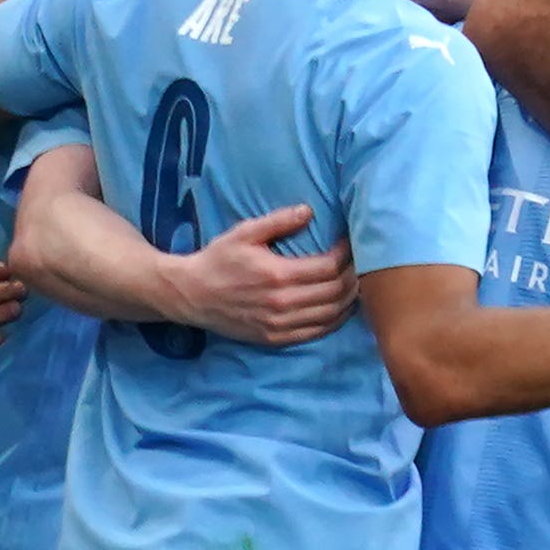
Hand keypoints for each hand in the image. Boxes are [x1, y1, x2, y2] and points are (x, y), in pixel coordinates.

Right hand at [160, 204, 359, 345]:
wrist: (190, 295)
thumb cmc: (218, 259)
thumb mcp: (245, 233)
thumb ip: (279, 221)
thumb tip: (309, 211)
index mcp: (278, 274)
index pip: (329, 267)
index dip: (346, 255)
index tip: (350, 243)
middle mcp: (282, 303)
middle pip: (336, 292)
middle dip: (354, 275)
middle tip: (359, 262)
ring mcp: (280, 324)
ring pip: (331, 315)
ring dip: (350, 299)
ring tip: (357, 283)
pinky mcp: (275, 338)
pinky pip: (317, 332)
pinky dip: (335, 320)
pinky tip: (342, 308)